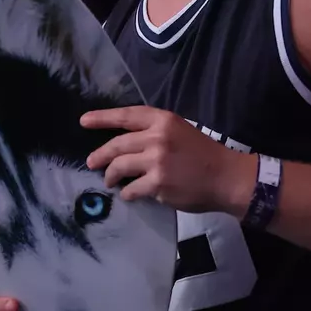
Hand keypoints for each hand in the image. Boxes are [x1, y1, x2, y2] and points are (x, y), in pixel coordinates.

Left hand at [82, 106, 256, 215]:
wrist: (226, 177)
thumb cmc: (203, 154)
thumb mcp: (179, 131)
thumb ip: (154, 132)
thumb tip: (125, 145)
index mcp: (163, 120)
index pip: (126, 115)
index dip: (102, 118)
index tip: (84, 121)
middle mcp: (157, 137)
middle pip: (118, 144)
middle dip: (100, 155)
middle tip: (91, 162)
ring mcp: (157, 160)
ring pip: (120, 166)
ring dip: (111, 175)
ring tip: (109, 180)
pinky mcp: (158, 183)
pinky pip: (132, 188)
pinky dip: (127, 193)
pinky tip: (129, 194)